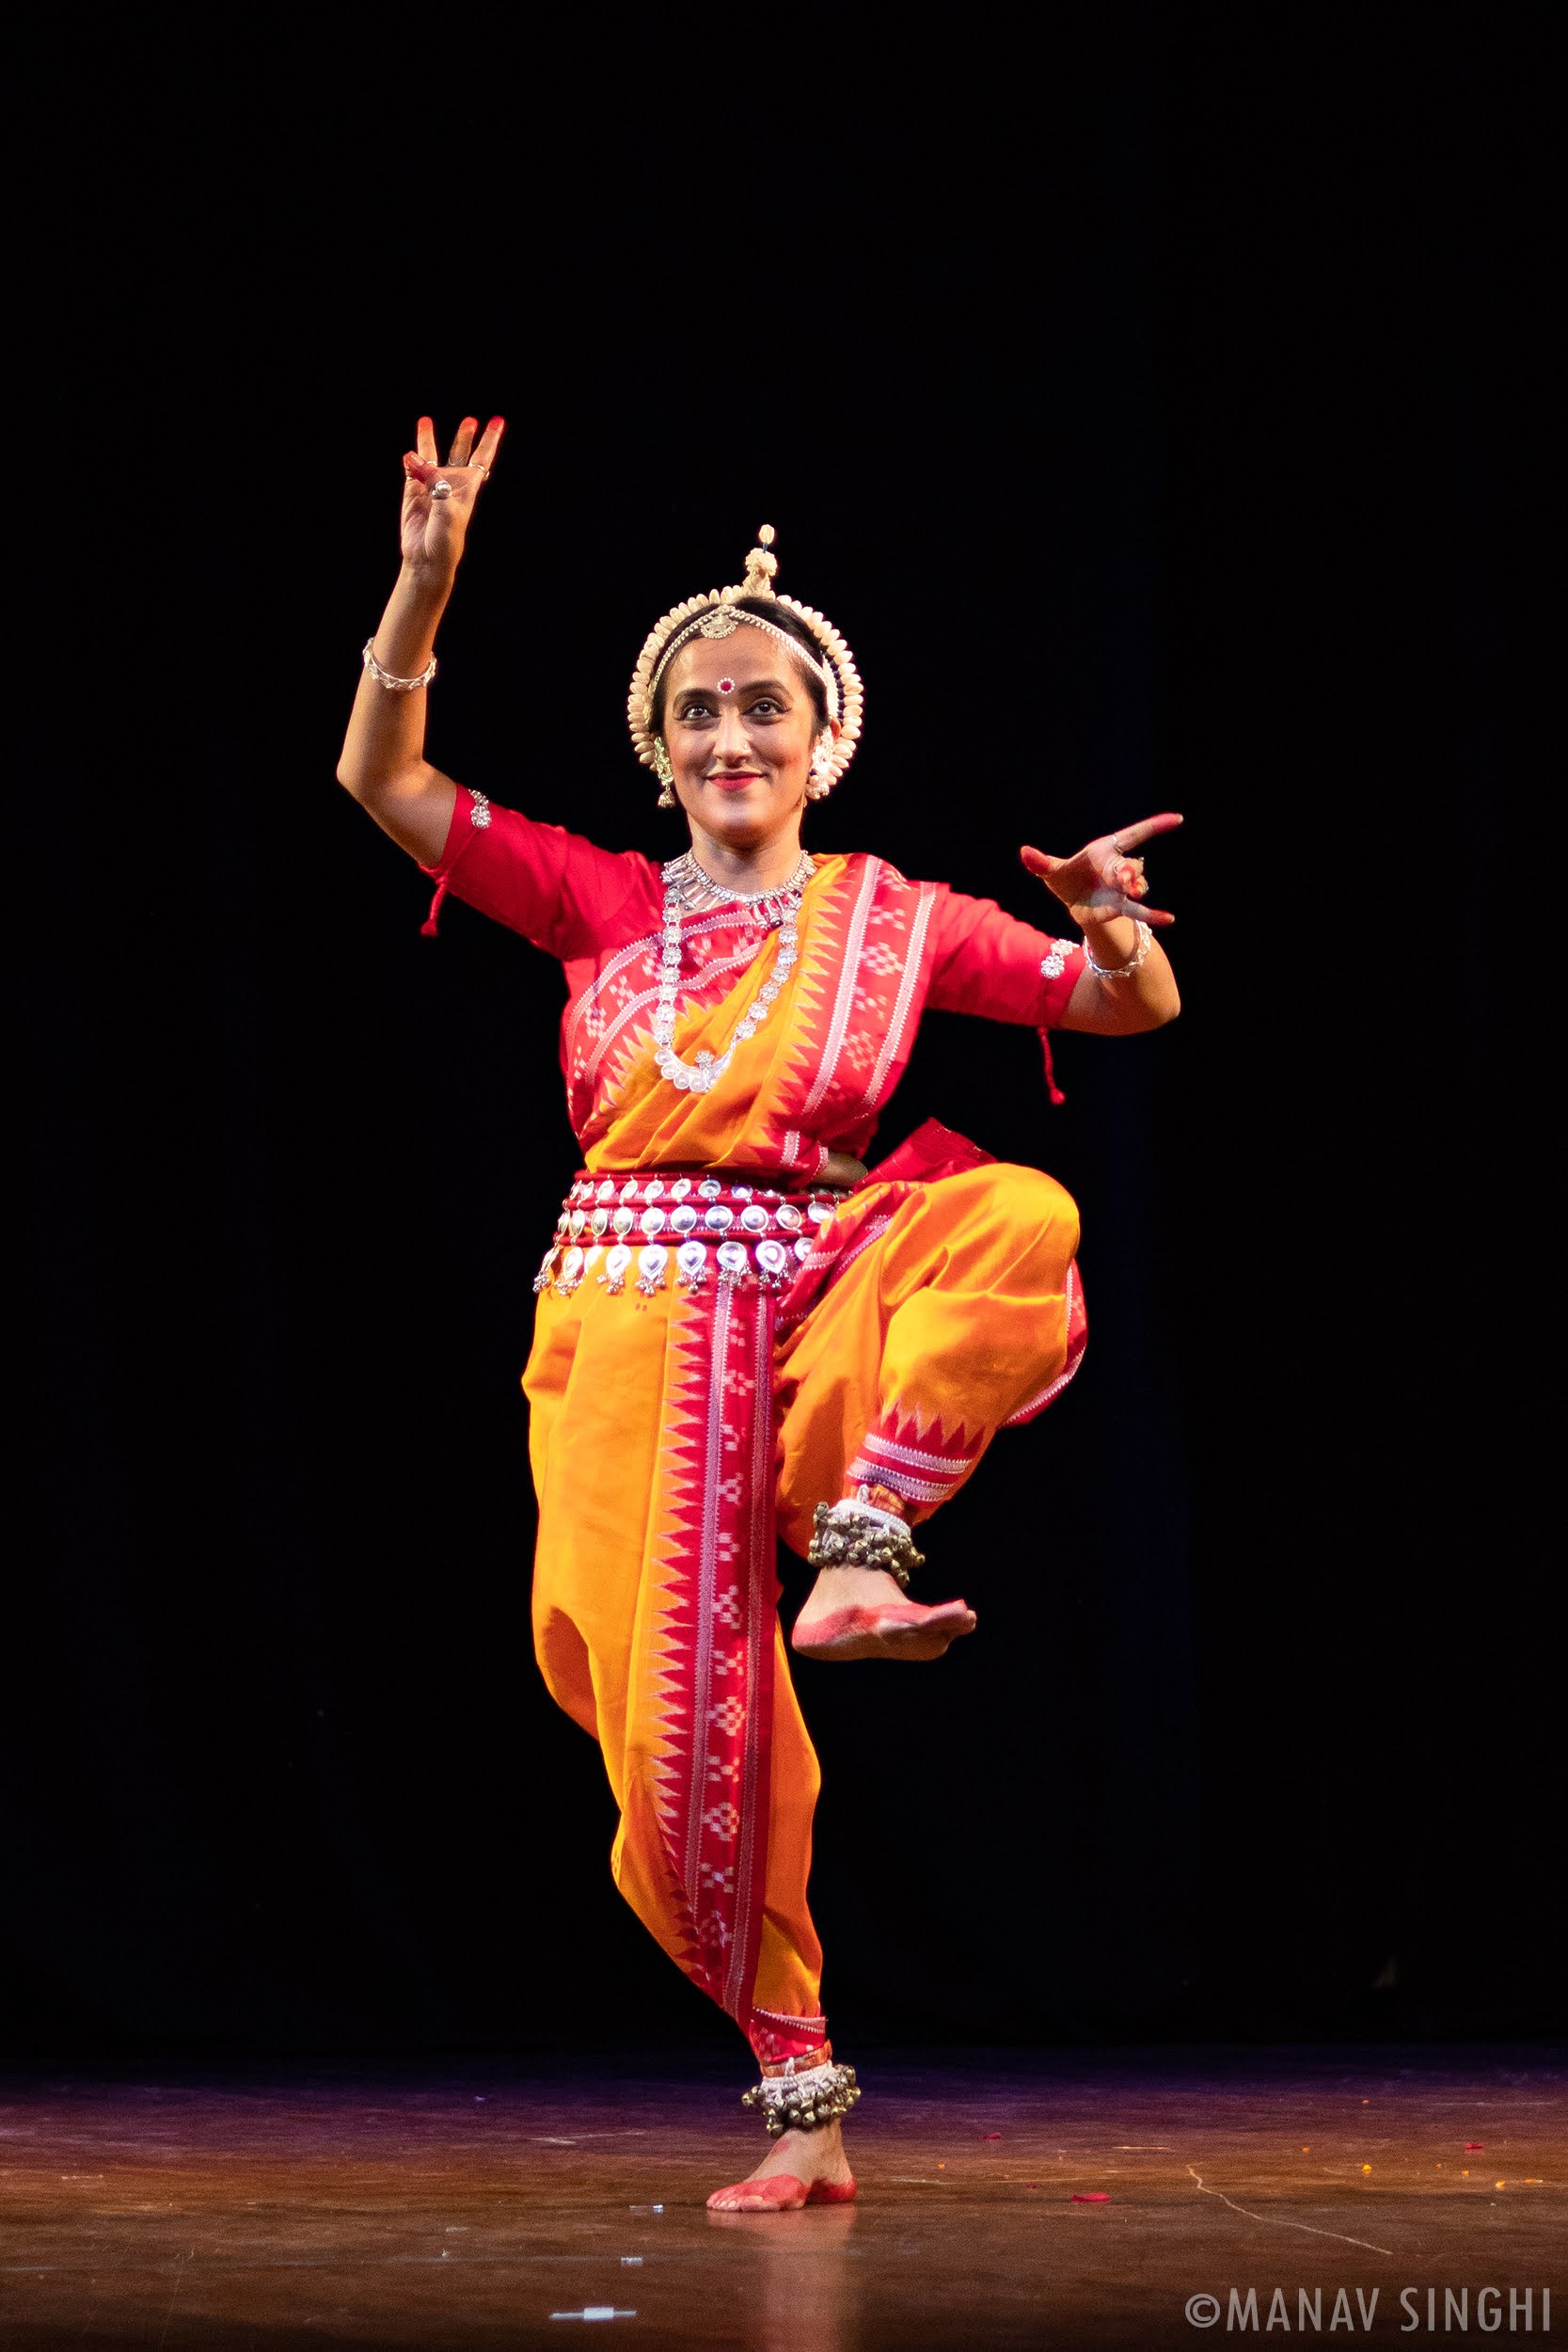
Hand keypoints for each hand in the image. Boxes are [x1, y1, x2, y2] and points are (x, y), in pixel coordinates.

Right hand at [399, 414, 504, 579]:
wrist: (427, 559)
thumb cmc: (445, 540)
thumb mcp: (445, 510)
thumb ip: (432, 481)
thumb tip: (411, 457)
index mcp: (467, 488)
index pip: (481, 459)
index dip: (490, 440)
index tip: (498, 421)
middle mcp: (450, 484)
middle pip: (460, 454)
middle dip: (465, 437)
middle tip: (471, 420)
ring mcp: (430, 487)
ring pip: (430, 457)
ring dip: (428, 440)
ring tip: (425, 420)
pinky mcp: (412, 493)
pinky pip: (410, 471)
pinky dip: (409, 461)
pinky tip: (409, 455)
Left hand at [1020, 812, 1182, 929]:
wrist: (1072, 902)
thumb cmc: (1067, 878)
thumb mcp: (1052, 871)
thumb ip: (1041, 862)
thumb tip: (1025, 853)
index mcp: (1105, 851)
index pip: (1133, 835)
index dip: (1154, 826)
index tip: (1176, 819)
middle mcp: (1118, 867)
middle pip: (1130, 865)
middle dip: (1128, 870)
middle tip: (1122, 877)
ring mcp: (1122, 888)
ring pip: (1137, 884)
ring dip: (1136, 886)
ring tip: (1132, 891)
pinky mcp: (1120, 907)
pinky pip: (1139, 911)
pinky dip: (1153, 914)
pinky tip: (1169, 918)